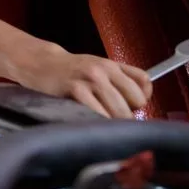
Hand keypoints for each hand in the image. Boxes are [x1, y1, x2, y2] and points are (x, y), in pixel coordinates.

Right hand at [15, 44, 152, 118]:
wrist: (41, 64)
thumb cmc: (74, 70)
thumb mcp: (101, 66)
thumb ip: (126, 77)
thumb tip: (146, 97)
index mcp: (112, 65)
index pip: (143, 90)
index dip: (137, 104)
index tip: (126, 107)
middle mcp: (103, 71)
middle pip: (131, 106)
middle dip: (123, 117)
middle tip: (110, 117)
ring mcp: (89, 81)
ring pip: (117, 114)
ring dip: (110, 123)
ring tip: (99, 120)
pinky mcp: (75, 91)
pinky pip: (97, 115)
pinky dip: (96, 123)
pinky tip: (88, 120)